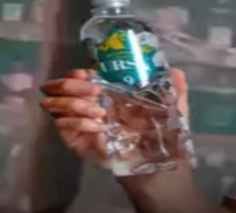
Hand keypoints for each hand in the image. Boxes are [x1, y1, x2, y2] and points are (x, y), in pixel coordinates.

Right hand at [39, 68, 189, 167]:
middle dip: (71, 85)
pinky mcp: (76, 141)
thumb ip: (176, 90)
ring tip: (99, 111)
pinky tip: (99, 127)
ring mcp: (80, 122)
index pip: (82, 76)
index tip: (86, 73)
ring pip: (58, 104)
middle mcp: (90, 104)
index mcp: (109, 92)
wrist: (156, 165)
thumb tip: (177, 70)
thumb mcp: (172, 110)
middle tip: (93, 91)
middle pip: (64, 87)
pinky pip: (65, 126)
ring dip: (75, 103)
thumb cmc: (162, 134)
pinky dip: (79, 123)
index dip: (80, 73)